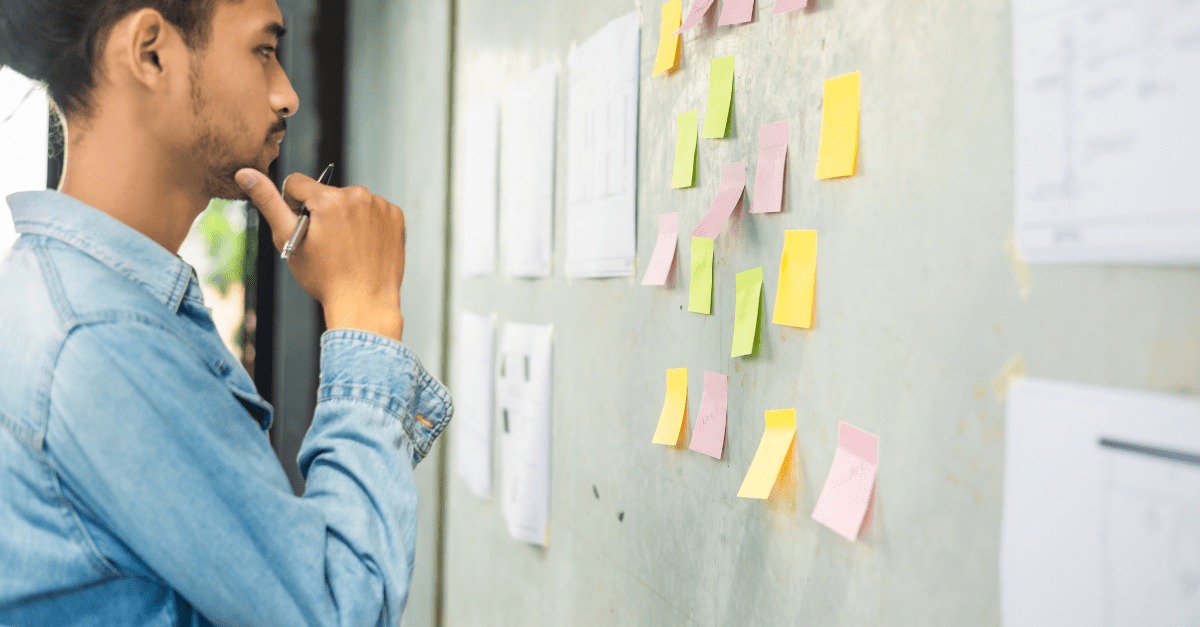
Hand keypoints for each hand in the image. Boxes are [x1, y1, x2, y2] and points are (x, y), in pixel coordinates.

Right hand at [235, 168, 405, 341]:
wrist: (365, 303)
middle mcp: (358, 195)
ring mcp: (380, 205)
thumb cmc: (325, 278)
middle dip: (322, 213)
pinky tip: (364, 246)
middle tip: (328, 245)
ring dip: (346, 217)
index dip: (293, 207)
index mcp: (328, 198)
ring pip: (351, 202)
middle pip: (326, 193)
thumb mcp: (288, 240)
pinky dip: (368, 224)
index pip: (297, 184)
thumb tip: (245, 173)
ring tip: (348, 248)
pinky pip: (374, 211)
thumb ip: (268, 202)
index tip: (304, 231)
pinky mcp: (396, 216)